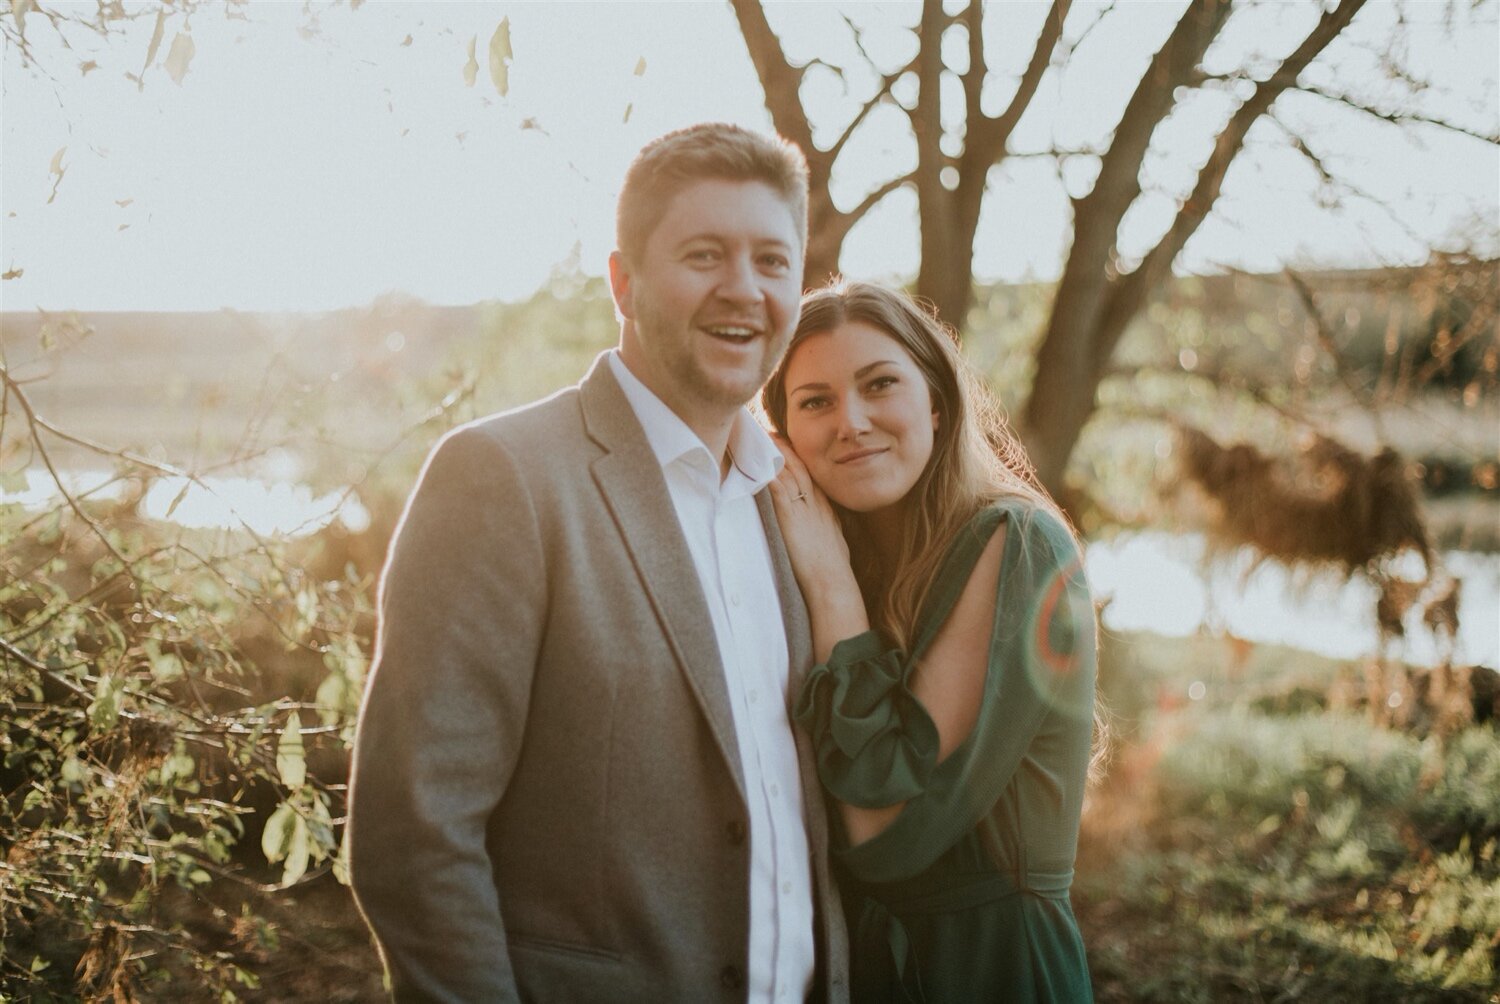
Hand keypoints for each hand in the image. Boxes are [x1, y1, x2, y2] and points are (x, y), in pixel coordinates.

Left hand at [768, 437, 854, 595]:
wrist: (832, 582)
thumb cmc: (833, 570)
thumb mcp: (835, 542)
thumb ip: (828, 529)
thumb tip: (826, 526)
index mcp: (826, 509)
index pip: (813, 477)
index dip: (800, 460)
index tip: (790, 446)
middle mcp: (817, 504)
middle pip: (801, 468)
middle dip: (787, 449)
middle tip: (773, 433)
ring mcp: (805, 510)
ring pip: (791, 474)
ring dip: (777, 456)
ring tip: (764, 440)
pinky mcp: (793, 520)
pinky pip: (781, 492)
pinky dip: (772, 476)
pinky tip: (763, 465)